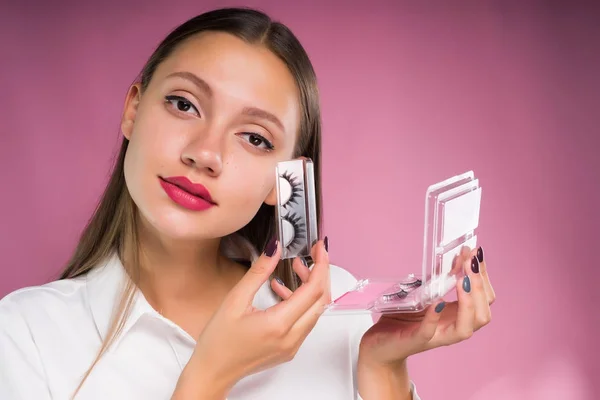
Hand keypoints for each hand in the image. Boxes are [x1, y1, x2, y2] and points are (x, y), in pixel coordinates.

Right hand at [173, 238, 330, 398]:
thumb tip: (274, 249)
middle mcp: (291, 338)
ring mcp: (292, 346)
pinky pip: (305, 321)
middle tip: (312, 255)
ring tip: (296, 269)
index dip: (321, 265)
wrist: (212, 372)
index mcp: (279, 325)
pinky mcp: (289, 349)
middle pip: (321, 300)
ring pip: (315, 311)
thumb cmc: (218, 342)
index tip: (319, 248)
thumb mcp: (235, 299)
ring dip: (311, 287)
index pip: (313, 290)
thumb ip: (259, 272)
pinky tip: (284, 290)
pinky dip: (302, 302)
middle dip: (319, 273)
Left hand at [358, 245, 494, 367]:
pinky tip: (437, 303)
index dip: (483, 276)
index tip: (477, 253)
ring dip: (468, 303)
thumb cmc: (403, 319)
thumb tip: (451, 257)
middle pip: (482, 314)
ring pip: (465, 328)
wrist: (382, 345)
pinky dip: (434, 317)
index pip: (484, 299)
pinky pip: (428, 331)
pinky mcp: (416, 340)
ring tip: (462, 280)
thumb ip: (437, 281)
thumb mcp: (423, 295)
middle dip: (479, 286)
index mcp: (457, 315)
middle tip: (471, 262)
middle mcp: (451, 328)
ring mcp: (435, 336)